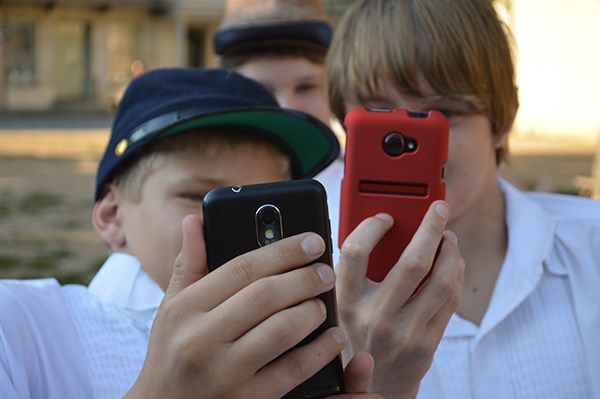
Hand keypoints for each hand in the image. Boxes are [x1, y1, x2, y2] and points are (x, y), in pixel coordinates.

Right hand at [125, 214, 348, 398]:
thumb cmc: (172, 354)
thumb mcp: (172, 309)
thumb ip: (190, 265)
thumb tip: (194, 219)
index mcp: (185, 309)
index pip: (241, 267)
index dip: (282, 250)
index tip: (312, 241)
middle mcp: (201, 339)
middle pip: (265, 295)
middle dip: (304, 278)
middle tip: (326, 271)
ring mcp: (225, 373)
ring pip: (282, 330)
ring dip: (312, 311)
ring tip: (322, 302)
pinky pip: (294, 370)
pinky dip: (320, 350)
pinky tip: (333, 337)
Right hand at [336, 201, 464, 398]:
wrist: (373, 388)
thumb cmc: (356, 338)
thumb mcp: (342, 305)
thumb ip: (352, 274)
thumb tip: (381, 230)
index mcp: (345, 301)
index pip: (354, 252)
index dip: (371, 227)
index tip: (385, 216)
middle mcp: (374, 317)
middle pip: (412, 262)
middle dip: (430, 228)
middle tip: (439, 209)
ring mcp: (404, 332)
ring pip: (441, 281)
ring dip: (450, 251)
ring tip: (448, 237)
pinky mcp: (427, 344)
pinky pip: (450, 301)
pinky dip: (456, 275)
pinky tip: (453, 263)